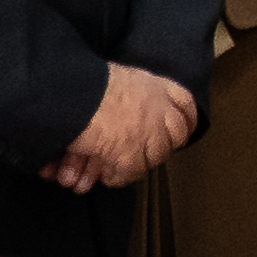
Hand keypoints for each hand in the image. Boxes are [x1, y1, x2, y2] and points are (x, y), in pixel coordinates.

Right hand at [47, 63, 197, 198]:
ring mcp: (147, 133)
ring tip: (122, 167)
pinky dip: (117, 178)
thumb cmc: (84, 85)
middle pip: (177, 133)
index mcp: (154, 85)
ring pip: (154, 156)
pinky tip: (106, 178)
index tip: (186, 129)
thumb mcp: (116, 78)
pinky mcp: (130, 154)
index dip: (187, 118)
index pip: (184, 102)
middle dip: (165, 147)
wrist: (69, 96)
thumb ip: (129, 92)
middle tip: (151, 156)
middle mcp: (157, 109)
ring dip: (138, 165)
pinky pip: (130, 173)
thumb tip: (127, 105)